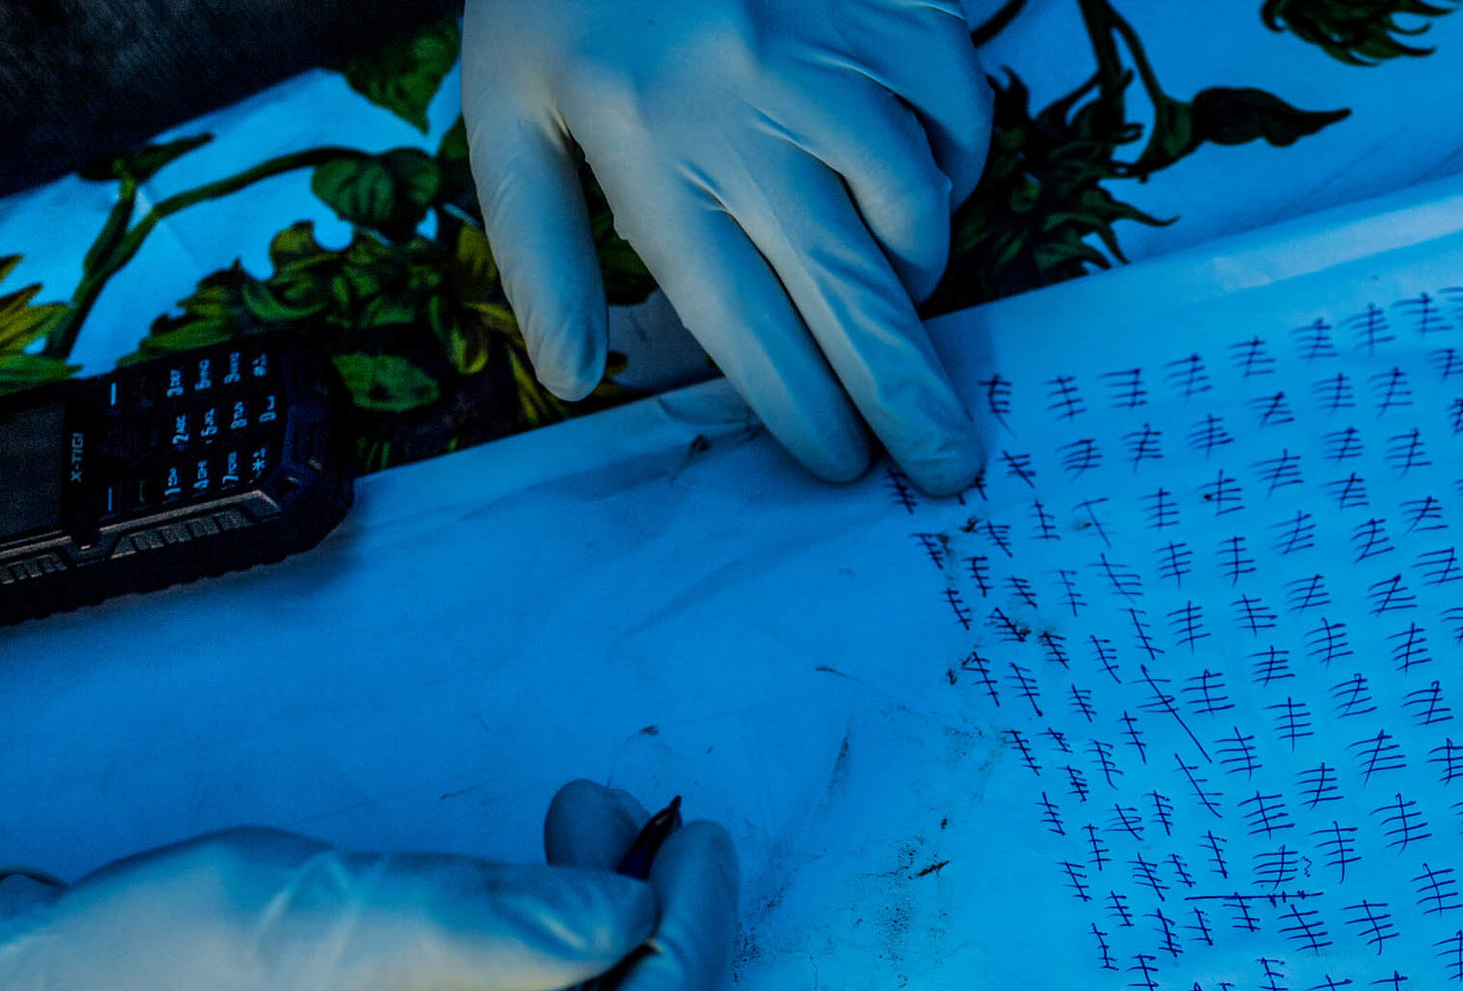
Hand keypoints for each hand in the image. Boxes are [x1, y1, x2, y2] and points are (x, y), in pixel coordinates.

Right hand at [0, 783, 737, 990]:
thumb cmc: (161, 964)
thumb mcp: (331, 917)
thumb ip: (494, 922)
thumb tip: (638, 910)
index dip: (687, 951)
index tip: (696, 842)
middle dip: (646, 929)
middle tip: (619, 812)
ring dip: (604, 931)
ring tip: (578, 821)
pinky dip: (557, 957)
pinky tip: (544, 880)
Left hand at [461, 0, 990, 493]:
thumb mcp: (503, 104)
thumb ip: (534, 245)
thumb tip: (573, 381)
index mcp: (646, 149)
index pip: (741, 319)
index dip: (799, 407)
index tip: (839, 469)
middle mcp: (747, 110)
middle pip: (848, 292)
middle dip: (904, 398)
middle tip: (951, 471)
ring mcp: (829, 51)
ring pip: (916, 208)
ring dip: (914, 272)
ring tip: (893, 293)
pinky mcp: (889, 1)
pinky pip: (959, 116)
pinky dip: (952, 163)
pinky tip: (916, 173)